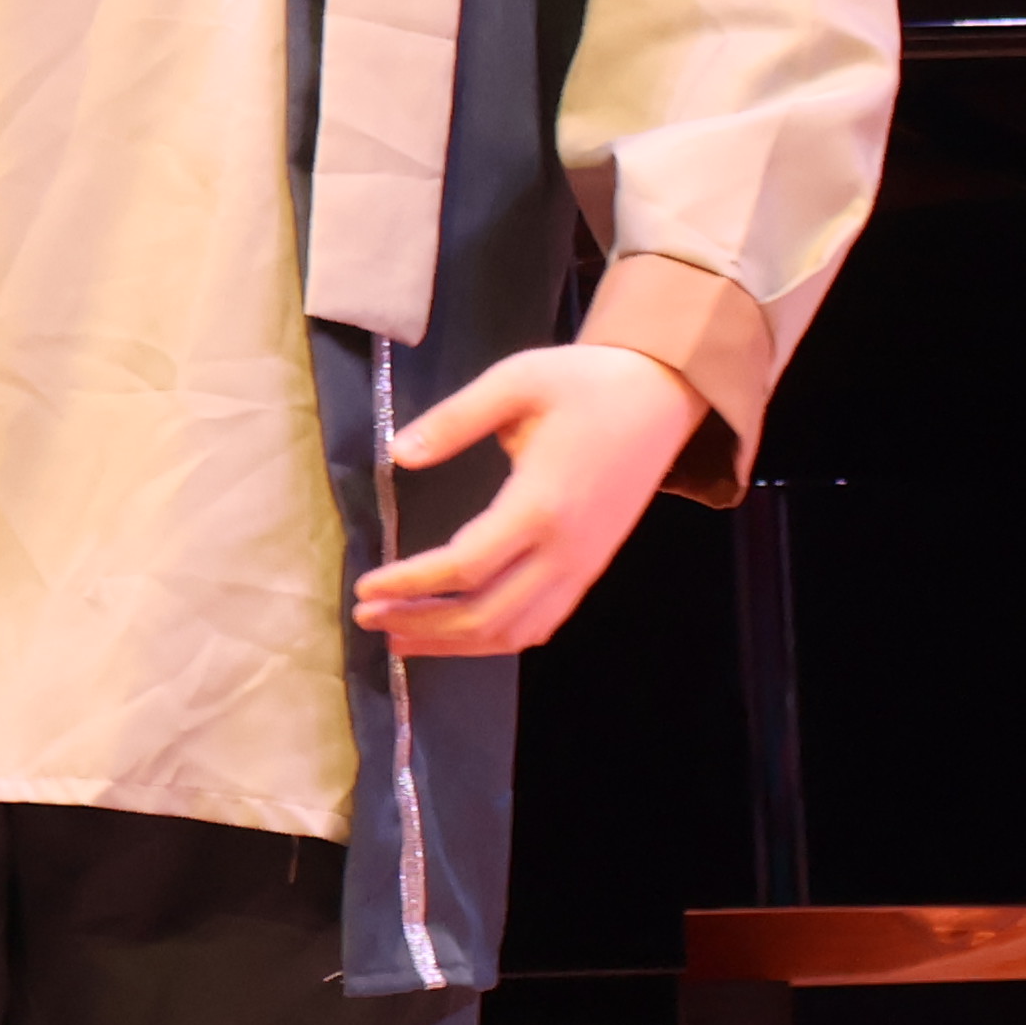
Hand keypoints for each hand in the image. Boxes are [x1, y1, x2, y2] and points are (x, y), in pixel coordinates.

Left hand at [354, 343, 704, 657]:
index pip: (465, 567)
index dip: (411, 583)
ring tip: (401, 637)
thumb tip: (397, 453)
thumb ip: (454, 420)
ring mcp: (583, 565)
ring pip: (517, 630)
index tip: (365, 588)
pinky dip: (498, 637)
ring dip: (456, 641)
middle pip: (487, 614)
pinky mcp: (591, 566)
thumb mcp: (514, 382)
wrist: (661, 396)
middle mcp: (565, 550)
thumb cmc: (586, 384)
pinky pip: (543, 620)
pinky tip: (461, 632)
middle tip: (367, 618)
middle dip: (422, 624)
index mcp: (540, 505)